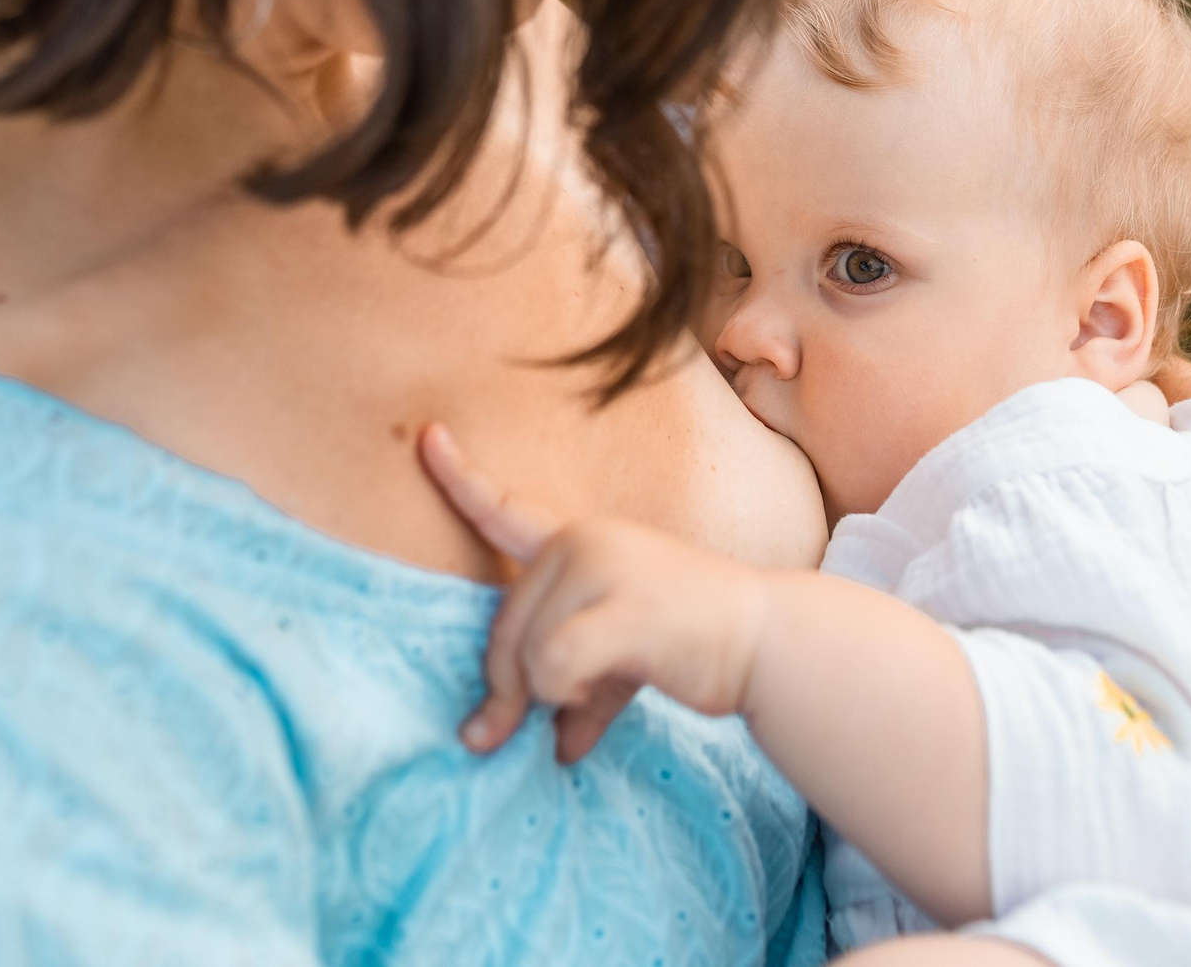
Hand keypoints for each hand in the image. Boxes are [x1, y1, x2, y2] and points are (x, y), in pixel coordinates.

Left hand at [420, 423, 771, 761]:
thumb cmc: (689, 643)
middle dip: (509, 691)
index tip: (425, 437)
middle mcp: (583, 541)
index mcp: (578, 542)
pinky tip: (598, 701)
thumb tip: (552, 753)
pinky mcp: (625, 608)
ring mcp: (604, 568)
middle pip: (502, 630)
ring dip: (551, 698)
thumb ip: (574, 689)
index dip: (457, 478)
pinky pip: (553, 669)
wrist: (765, 639)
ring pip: (526, 656)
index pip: (504, 510)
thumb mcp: (618, 658)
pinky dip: (568, 701)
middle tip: (546, 718)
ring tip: (597, 693)